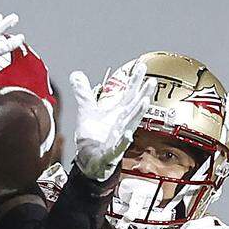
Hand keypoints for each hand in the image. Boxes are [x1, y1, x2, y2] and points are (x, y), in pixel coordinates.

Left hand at [68, 62, 156, 180]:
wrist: (90, 161)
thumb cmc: (94, 138)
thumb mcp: (87, 111)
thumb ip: (83, 93)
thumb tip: (76, 74)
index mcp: (117, 114)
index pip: (129, 95)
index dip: (135, 81)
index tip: (142, 67)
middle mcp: (121, 124)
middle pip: (134, 107)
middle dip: (143, 94)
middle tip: (152, 81)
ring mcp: (118, 138)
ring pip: (130, 124)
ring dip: (137, 113)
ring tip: (145, 101)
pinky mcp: (111, 153)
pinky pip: (118, 147)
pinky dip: (123, 141)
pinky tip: (127, 134)